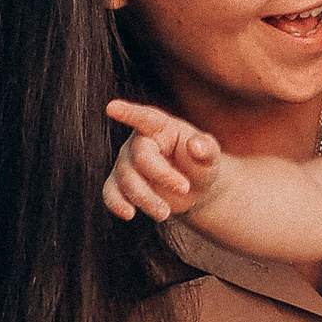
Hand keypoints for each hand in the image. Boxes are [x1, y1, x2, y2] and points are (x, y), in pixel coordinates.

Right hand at [103, 97, 219, 222]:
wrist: (192, 190)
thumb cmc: (200, 164)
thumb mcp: (210, 156)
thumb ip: (206, 148)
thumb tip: (195, 145)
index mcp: (159, 126)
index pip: (143, 117)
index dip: (127, 113)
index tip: (111, 107)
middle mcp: (138, 142)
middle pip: (140, 158)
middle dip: (162, 175)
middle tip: (185, 188)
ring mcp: (125, 163)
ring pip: (127, 180)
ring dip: (147, 198)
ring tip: (165, 212)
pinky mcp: (120, 184)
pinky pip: (111, 192)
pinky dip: (116, 203)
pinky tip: (128, 213)